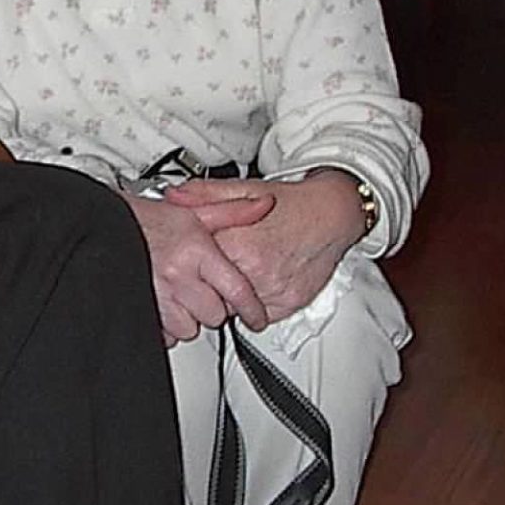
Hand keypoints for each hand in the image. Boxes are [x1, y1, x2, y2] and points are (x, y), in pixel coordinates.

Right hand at [124, 188, 272, 345]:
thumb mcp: (194, 211)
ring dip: (189, 318)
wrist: (104, 224)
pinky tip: (165, 306)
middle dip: (212, 307)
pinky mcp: (141, 311)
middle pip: (214, 315)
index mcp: (196, 251)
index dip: (252, 309)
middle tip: (203, 291)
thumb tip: (264, 206)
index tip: (255, 317)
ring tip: (181, 297)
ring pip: (190, 329)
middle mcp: (177, 276)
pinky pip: (165, 335)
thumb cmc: (146, 219)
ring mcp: (157, 296)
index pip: (237, 291)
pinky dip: (167, 325)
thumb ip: (232, 211)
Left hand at [166, 171, 365, 324]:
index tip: (188, 259)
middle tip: (213, 269)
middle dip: (208, 283)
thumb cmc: (290, 203)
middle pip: (212, 292)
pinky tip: (257, 282)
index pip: (196, 267)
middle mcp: (255, 270)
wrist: (331, 214)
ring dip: (230, 296)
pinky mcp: (289, 304)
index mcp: (238, 243)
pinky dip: (255, 304)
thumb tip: (172, 197)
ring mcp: (273, 290)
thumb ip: (203, 195)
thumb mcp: (241, 188)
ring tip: (239, 271)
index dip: (190, 262)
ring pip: (234, 308)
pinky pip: (260, 315)